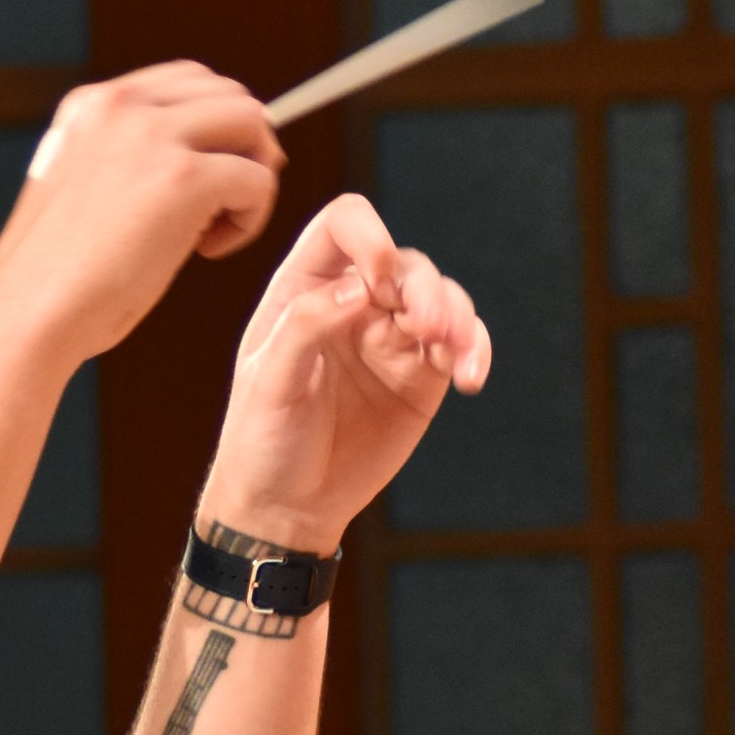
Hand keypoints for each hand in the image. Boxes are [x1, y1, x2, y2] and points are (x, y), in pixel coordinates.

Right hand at [0, 63, 283, 366]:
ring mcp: (152, 136)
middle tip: (228, 203)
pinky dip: (250, 219)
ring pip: (252, 125)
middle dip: (246, 147)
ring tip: (214, 229)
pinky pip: (258, 180)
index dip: (218, 126)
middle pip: (231, 94)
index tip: (214, 174)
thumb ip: (129, 157)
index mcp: (92, 104)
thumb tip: (203, 156)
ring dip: (253, 177)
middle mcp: (121, 106)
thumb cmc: (56, 273)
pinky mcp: (182, 178)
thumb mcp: (83, 186)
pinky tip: (209, 250)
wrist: (29, 312)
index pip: (189, 80)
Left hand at [196, 195, 491, 554]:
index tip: (379, 281)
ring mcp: (391, 338)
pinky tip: (470, 375)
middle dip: (424, 288)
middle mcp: (354, 303)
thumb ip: (307, 325)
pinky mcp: (421, 376)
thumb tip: (363, 286)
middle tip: (430, 327)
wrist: (286, 508)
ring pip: (441, 299)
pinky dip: (473, 351)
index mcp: (305, 288)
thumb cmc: (261, 440)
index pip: (344, 226)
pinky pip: (459, 347)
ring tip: (455, 353)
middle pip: (405, 263)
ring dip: (457, 317)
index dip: (370, 237)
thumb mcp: (267, 381)